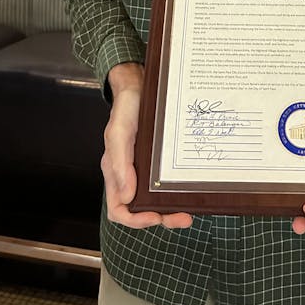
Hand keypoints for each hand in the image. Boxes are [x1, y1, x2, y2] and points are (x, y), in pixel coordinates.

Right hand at [102, 63, 192, 229]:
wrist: (139, 84)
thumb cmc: (126, 107)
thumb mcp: (120, 132)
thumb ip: (120, 164)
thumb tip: (127, 197)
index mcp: (115, 172)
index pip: (119, 209)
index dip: (136, 220)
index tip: (156, 217)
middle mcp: (129, 174)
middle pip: (141, 209)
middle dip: (162, 218)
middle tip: (184, 217)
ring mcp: (144, 168)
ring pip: (155, 199)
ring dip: (171, 208)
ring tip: (189, 210)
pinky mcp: (157, 160)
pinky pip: (164, 182)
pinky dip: (176, 190)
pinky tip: (189, 188)